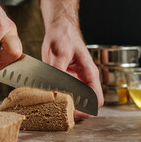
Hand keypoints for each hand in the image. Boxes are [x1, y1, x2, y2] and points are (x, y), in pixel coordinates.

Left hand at [36, 0, 103, 119]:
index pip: (96, 99)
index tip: (73, 112)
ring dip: (63, 106)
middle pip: (84, 104)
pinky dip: (55, 97)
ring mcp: (74, 81)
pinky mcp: (63, 81)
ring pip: (72, 101)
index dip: (87, 109)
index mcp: (89, 73)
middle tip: (58, 112)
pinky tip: (45, 97)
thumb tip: (57, 87)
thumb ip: (59, 69)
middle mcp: (83, 80)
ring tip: (50, 107)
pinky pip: (62, 93)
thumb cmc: (64, 36)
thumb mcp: (61, 51)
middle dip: (73, 110)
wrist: (58, 29)